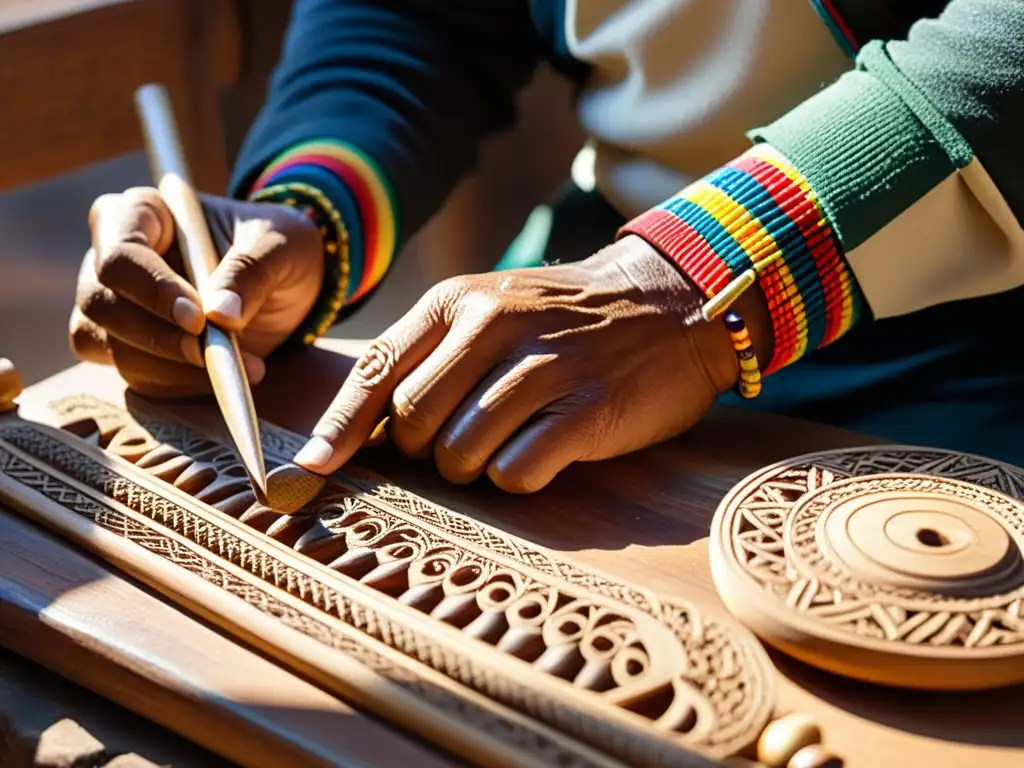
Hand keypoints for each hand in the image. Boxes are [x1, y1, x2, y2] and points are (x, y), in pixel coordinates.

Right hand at [69, 187, 323, 396]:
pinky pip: (134, 376)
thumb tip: (220, 316)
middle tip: (214, 354)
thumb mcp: (282, 246)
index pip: (121, 253)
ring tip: (239, 368)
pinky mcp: (132, 347)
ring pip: (112, 347)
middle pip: (103, 305)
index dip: (152, 289)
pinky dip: (177, 385)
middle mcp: (114, 259)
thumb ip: (252, 270)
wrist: (288, 285)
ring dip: (172, 368)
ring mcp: (117, 306)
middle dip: (159, 337)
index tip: (198, 319)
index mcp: (142, 214)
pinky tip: (220, 380)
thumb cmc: (276, 247)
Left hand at [294, 235, 770, 491]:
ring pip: (458, 454)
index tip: (309, 472)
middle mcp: (493, 327)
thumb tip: (361, 427)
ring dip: (471, 468)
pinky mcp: (587, 409)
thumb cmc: (565, 319)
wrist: (672, 302)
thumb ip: (427, 354)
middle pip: (410, 424)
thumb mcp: (490, 306)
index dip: (337, 430)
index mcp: (456, 302)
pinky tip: (545, 451)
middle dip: (423, 452)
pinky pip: (516, 472)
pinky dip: (519, 476)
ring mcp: (543, 367)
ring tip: (507, 442)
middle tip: (460, 441)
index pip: (375, 374)